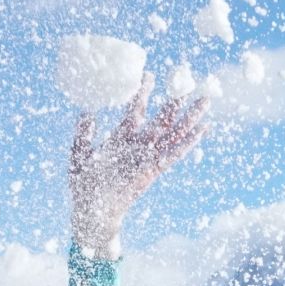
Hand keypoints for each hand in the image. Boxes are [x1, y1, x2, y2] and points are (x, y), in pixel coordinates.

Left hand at [68, 75, 207, 256]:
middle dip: (176, 101)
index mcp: (122, 137)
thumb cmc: (83, 184)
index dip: (142, 92)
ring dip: (190, 117)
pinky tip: (201, 131)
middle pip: (162, 118)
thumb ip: (84, 132)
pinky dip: (188, 143)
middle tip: (188, 81)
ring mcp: (147, 157)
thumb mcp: (79, 153)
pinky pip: (173, 155)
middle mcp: (139, 145)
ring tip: (205, 100)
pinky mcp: (152, 171)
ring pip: (173, 133)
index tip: (148, 74)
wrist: (90, 211)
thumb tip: (87, 110)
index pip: (136, 109)